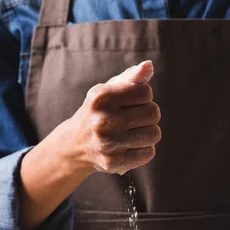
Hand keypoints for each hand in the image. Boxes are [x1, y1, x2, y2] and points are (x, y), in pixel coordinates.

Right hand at [65, 60, 160, 175]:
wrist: (75, 145)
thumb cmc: (99, 112)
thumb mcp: (109, 90)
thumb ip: (131, 77)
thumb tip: (148, 66)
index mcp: (100, 97)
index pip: (145, 92)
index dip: (144, 96)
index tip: (132, 101)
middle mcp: (101, 121)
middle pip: (153, 113)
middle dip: (149, 114)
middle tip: (135, 118)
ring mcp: (107, 144)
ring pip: (154, 134)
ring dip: (149, 132)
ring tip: (134, 132)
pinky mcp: (114, 163)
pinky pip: (149, 153)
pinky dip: (145, 149)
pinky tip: (131, 146)